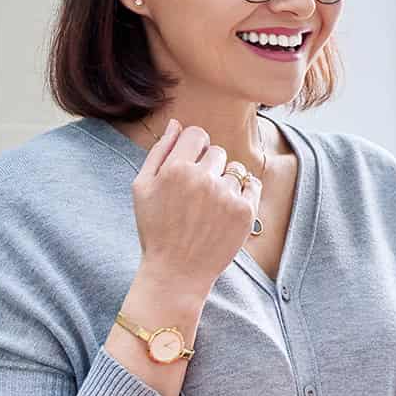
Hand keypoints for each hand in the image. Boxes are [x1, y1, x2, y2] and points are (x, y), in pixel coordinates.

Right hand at [132, 119, 262, 299]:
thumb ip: (159, 152)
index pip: (197, 134)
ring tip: (210, 208)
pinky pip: (252, 185)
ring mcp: (226, 195)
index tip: (190, 167)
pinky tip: (225, 211)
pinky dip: (242, 194)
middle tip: (196, 196)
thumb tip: (176, 124)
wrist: (176, 272)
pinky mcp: (245, 212)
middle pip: (217, 151)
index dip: (194, 148)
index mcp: (175, 168)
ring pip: (235, 169)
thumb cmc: (156, 229)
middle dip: (208, 167)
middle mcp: (203, 178)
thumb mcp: (142, 188)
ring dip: (225, 182)